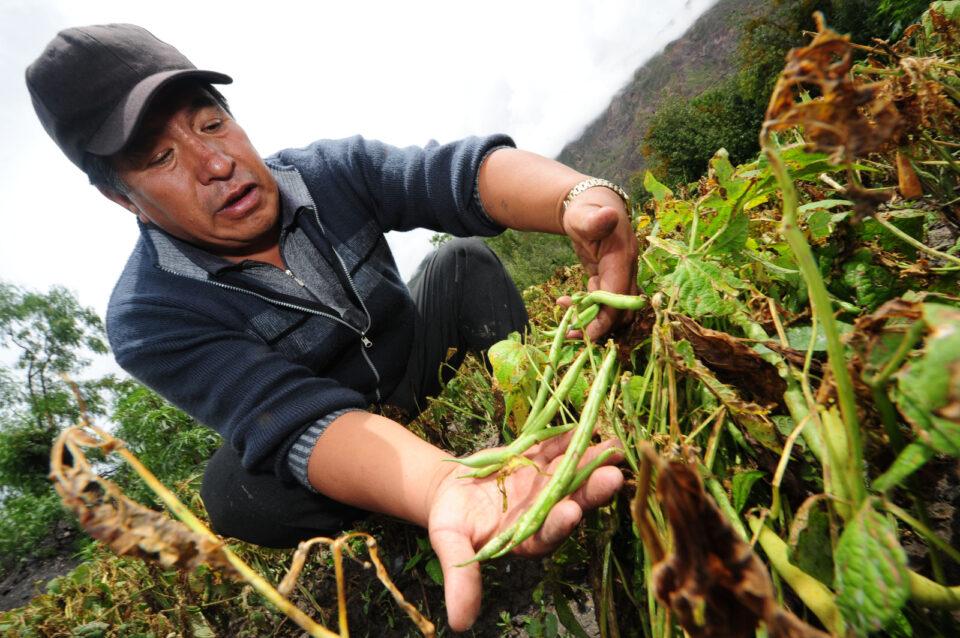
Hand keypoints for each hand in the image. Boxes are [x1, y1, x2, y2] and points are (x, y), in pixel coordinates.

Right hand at [426, 435, 623, 630]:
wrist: (450, 489)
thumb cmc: (450, 520)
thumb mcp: (450, 545)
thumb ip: (461, 578)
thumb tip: (459, 623)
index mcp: (525, 537)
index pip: (548, 534)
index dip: (560, 524)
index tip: (571, 512)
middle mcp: (542, 511)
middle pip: (571, 501)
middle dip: (592, 490)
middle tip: (612, 476)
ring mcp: (544, 483)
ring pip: (572, 472)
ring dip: (592, 460)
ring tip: (614, 447)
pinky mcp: (539, 459)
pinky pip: (557, 446)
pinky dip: (570, 435)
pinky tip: (588, 423)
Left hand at [558, 188, 638, 339]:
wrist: (591, 205)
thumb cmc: (585, 209)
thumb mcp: (583, 214)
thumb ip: (593, 220)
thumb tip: (608, 216)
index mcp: (622, 257)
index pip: (619, 295)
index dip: (605, 317)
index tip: (586, 333)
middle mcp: (627, 269)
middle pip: (622, 309)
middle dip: (599, 325)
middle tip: (571, 333)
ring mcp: (621, 276)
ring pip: (615, 310)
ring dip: (594, 321)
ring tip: (567, 322)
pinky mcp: (612, 280)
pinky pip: (606, 303)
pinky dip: (590, 310)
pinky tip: (568, 304)